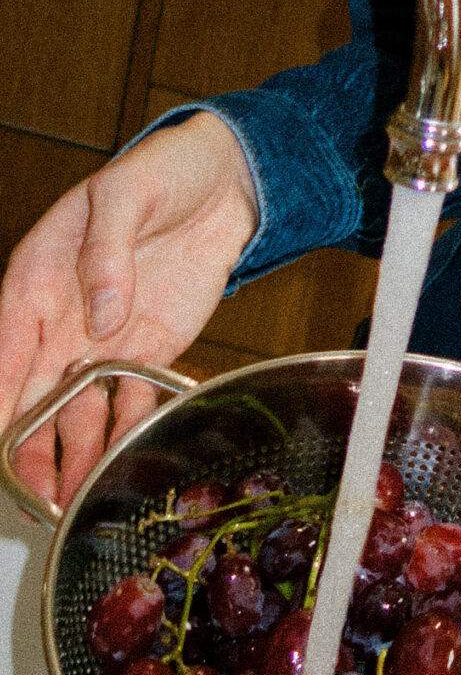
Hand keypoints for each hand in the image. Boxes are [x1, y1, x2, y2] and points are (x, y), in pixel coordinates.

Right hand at [0, 113, 258, 505]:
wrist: (224, 181)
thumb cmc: (161, 172)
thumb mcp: (126, 192)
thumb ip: (106, 251)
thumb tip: (99, 316)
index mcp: (37, 278)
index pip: (3, 346)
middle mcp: (62, 320)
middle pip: (31, 395)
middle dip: (26, 449)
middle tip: (33, 497)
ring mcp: (102, 340)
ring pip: (75, 411)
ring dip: (72, 456)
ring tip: (73, 502)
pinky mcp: (146, 351)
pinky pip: (129, 400)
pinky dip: (125, 433)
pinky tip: (121, 466)